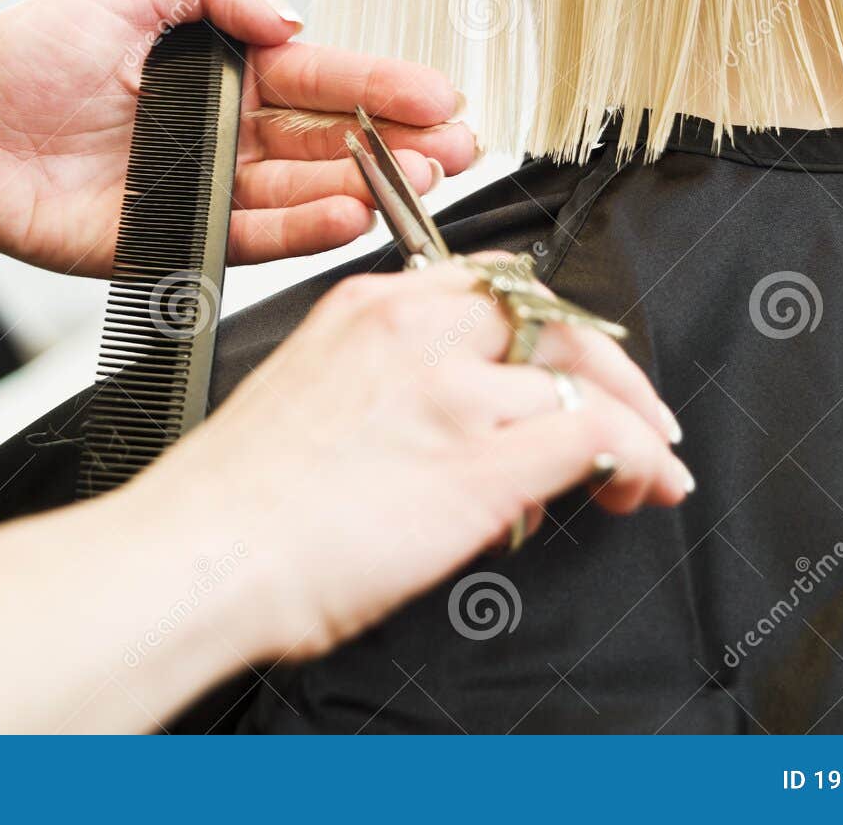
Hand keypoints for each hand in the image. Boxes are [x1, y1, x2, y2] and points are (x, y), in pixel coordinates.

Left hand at [0, 0, 476, 274]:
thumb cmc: (27, 58)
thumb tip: (292, 17)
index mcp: (224, 70)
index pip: (323, 77)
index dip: (386, 85)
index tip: (441, 95)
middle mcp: (228, 131)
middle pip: (333, 139)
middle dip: (403, 142)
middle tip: (457, 148)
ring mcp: (210, 187)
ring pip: (307, 190)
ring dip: (367, 186)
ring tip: (418, 181)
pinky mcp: (180, 238)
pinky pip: (254, 236)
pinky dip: (303, 229)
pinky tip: (349, 215)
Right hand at [123, 257, 693, 664]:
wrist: (198, 557)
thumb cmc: (233, 504)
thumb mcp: (306, 398)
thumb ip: (385, 387)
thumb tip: (451, 424)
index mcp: (366, 309)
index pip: (493, 285)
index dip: (549, 330)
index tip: (569, 367)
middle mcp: (415, 334)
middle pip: (555, 320)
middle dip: (610, 369)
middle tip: (636, 415)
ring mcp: (452, 394)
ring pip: (587, 378)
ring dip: (633, 426)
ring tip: (643, 472)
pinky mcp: (481, 465)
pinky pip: (596, 437)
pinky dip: (638, 459)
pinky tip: (640, 486)